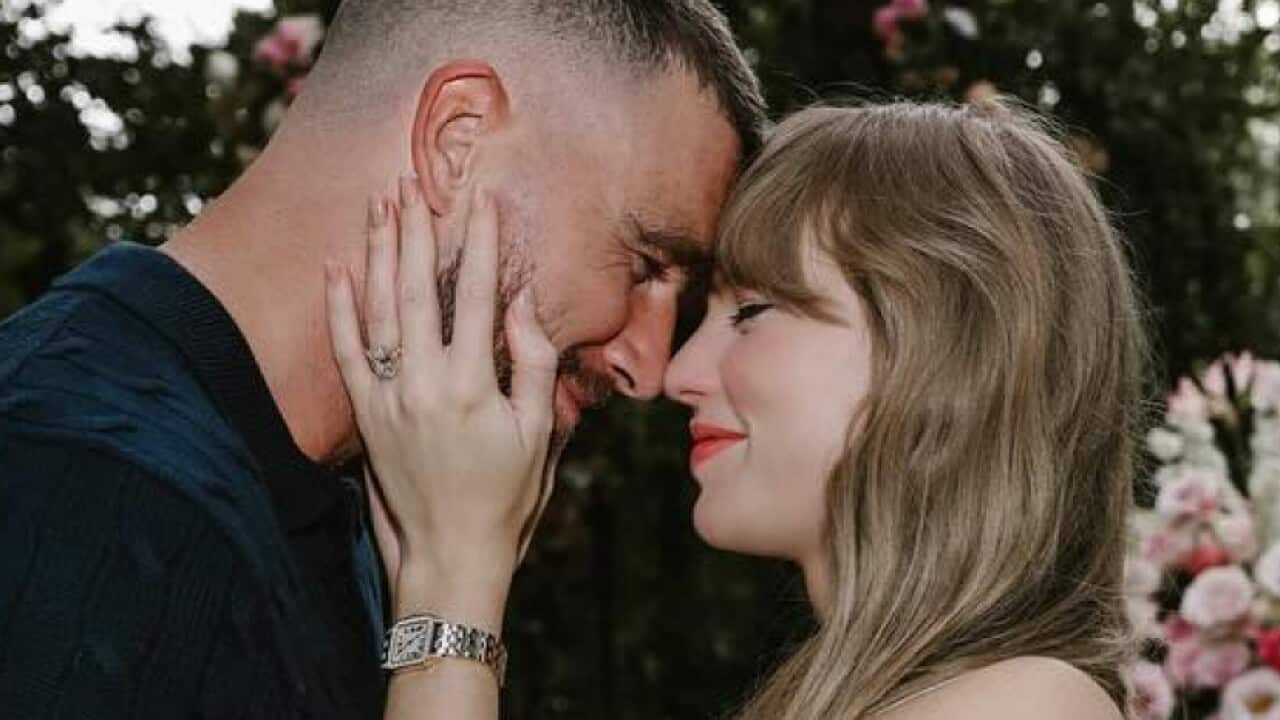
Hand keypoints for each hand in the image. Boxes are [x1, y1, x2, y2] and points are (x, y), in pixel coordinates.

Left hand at [325, 178, 557, 607]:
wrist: (450, 556)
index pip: (479, 297)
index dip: (481, 243)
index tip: (482, 199)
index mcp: (473, 387)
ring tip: (379, 205)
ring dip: (378, 252)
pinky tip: (337, 267)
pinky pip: (344, 350)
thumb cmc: (506, 497)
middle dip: (416, 231)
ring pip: (377, 310)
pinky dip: (338, 307)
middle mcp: (424, 385)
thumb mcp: (537, 433)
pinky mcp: (365, 415)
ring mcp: (387, 399)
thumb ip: (532, 364)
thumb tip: (522, 303)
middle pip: (418, 290)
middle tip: (413, 183)